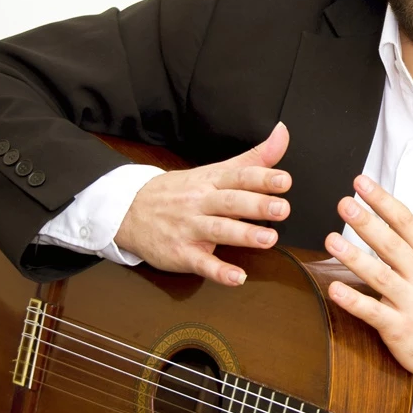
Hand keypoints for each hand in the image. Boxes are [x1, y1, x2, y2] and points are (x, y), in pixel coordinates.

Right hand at [114, 122, 291, 285]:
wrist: (128, 211)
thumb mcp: (213, 171)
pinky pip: (201, 263)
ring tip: (268, 240)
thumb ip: (252, 158)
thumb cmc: (179, 192)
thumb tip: (282, 135)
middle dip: (257, 205)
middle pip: (230, 201)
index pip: (238, 176)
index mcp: (210, 180)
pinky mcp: (180, 253)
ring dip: (243, 235)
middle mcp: (200, 202)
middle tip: (282, 208)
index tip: (284, 180)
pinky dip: (219, 271)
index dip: (262, 178)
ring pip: (218, 230)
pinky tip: (237, 278)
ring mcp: (188, 228)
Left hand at [323, 175, 412, 408]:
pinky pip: (373, 314)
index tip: (362, 184)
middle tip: (345, 204)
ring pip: (380, 277)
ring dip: (355, 258)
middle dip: (368, 223)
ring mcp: (410, 303)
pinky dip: (354, 302)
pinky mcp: (399, 329)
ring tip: (332, 240)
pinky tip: (334, 289)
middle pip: (392, 245)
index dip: (384, 201)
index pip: (406, 223)